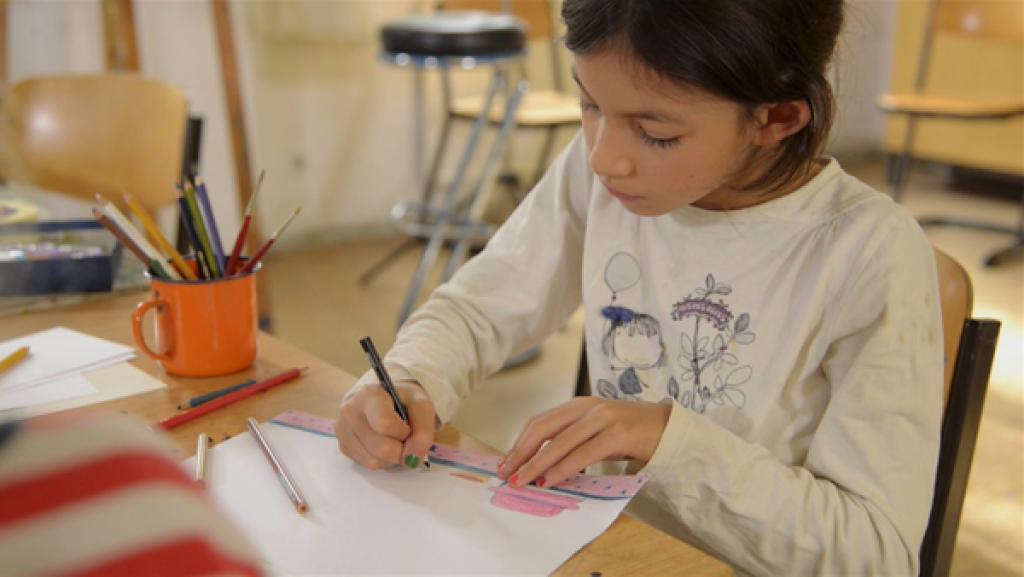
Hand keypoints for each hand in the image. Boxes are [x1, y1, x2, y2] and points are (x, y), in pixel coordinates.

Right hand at [336, 380, 436, 469]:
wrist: (383, 399)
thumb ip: (423, 430)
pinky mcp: (343, 446)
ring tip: (394, 442)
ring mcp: (342, 430)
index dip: (403, 432)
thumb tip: (413, 458)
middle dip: (401, 450)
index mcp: (368, 395)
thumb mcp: (420, 405)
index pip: (384, 424)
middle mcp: (350, 412)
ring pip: (373, 461)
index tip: (407, 427)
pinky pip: (366, 465)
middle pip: (381, 448)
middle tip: (405, 439)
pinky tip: (383, 445)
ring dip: (391, 458)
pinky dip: (381, 461)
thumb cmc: (402, 400)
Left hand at [498, 396, 670, 488]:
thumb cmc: (630, 434)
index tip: (505, 464)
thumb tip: (540, 466)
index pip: (539, 422)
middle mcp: (587, 407)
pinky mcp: (618, 434)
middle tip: (506, 474)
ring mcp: (603, 418)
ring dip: (536, 465)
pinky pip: (583, 454)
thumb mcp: (596, 432)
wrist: (670, 428)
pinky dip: (563, 469)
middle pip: (542, 428)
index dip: (519, 443)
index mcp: (578, 405)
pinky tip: (550, 481)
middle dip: (521, 453)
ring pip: (560, 442)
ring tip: (522, 482)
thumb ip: (572, 441)